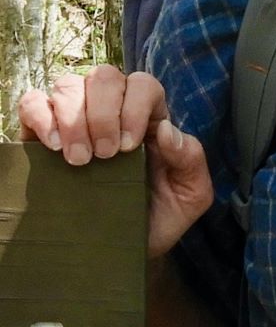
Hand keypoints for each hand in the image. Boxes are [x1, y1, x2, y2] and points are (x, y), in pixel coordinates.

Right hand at [18, 66, 212, 259]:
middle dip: (103, 114)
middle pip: (104, 76)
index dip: (135, 107)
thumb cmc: (158, 216)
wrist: (120, 250)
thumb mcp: (191, 194)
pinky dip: (40, 116)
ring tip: (78, 160)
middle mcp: (113, 108)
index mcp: (150, 116)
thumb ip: (191, 159)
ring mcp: (76, 118)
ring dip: (73, 119)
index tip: (128, 147)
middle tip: (102, 156)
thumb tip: (167, 130)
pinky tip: (52, 147)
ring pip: (69, 85)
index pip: (144, 84)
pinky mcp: (43, 134)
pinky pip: (33, 102)